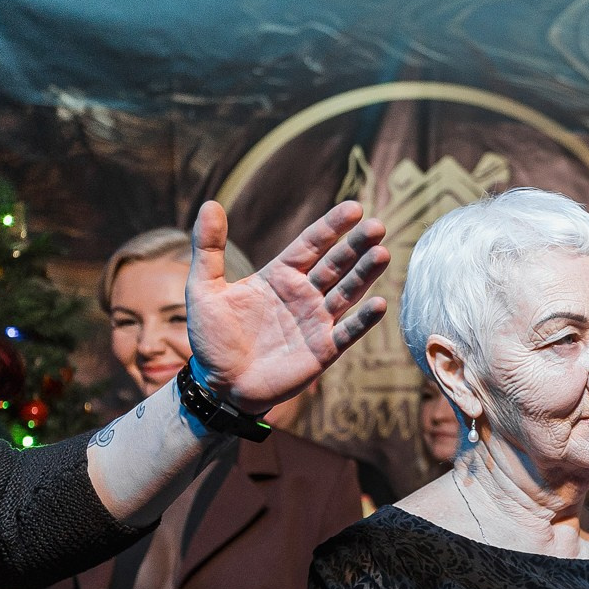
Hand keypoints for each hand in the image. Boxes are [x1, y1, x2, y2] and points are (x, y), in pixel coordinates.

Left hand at [185, 200, 390, 413]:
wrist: (219, 384)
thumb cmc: (212, 337)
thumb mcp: (204, 287)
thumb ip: (209, 248)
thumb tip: (211, 204)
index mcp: (280, 276)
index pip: (311, 244)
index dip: (332, 227)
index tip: (354, 208)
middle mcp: (304, 295)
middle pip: (336, 265)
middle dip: (357, 245)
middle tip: (378, 226)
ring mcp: (316, 322)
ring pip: (347, 293)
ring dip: (366, 274)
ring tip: (383, 254)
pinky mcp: (324, 350)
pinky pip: (348, 332)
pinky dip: (364, 320)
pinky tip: (379, 303)